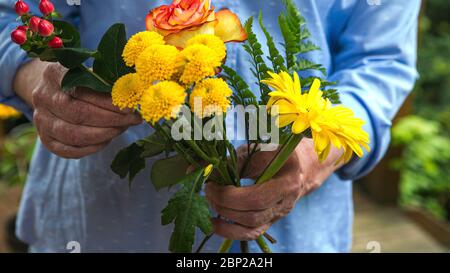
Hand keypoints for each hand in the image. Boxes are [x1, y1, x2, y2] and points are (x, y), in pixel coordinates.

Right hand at [30, 62, 141, 158]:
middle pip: (78, 114)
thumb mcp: (91, 73)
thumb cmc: (81, 82)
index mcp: (54, 74)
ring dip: (104, 134)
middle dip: (111, 119)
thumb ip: (107, 82)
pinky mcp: (46, 140)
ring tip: (122, 129)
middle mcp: (43, 97)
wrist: (53, 92)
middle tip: (132, 120)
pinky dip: (92, 148)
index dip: (108, 102)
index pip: (82, 91)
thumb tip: (134, 94)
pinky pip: (69, 150)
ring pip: (74, 135)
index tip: (130, 108)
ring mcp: (41, 121)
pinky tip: (107, 140)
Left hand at [205, 138, 343, 240]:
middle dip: (223, 205)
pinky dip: (229, 231)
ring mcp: (278, 215)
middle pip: (252, 216)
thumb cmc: (274, 153)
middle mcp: (285, 203)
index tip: (211, 184)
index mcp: (287, 181)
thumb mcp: (255, 151)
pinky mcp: (269, 221)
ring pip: (250, 229)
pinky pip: (250, 234)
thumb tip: (196, 170)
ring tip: (210, 203)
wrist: (299, 165)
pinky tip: (213, 222)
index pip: (256, 198)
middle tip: (207, 190)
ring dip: (224, 219)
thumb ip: (228, 162)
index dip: (228, 196)